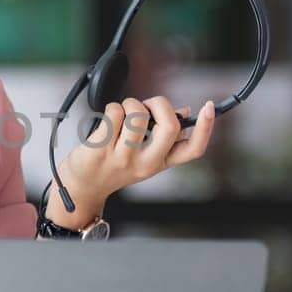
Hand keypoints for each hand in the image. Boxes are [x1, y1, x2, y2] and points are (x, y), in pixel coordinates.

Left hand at [50, 96, 215, 221]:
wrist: (81, 187)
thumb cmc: (113, 165)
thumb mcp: (144, 156)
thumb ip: (162, 136)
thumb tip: (184, 111)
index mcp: (160, 163)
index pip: (192, 149)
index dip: (206, 128)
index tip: (209, 107)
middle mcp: (145, 162)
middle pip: (169, 126)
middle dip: (159, 103)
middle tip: (148, 105)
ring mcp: (123, 156)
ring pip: (137, 113)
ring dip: (130, 104)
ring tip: (122, 114)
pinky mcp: (101, 148)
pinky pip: (114, 113)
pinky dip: (111, 109)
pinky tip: (106, 121)